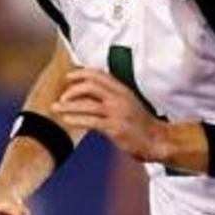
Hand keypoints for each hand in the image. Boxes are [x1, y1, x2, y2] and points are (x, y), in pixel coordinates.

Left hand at [51, 68, 167, 162]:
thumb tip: (89, 93)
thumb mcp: (129, 103)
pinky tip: (66, 120)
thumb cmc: (142, 124)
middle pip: (90, 85)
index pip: (99, 74)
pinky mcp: (115, 128)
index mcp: (123, 89)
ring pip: (87, 104)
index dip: (81, 73)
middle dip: (72, 89)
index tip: (69, 77)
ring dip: (68, 106)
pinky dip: (76, 119)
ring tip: (55, 108)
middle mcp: (120, 98)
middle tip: (62, 97)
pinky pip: (91, 121)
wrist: (158, 141)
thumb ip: (112, 96)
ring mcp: (117, 112)